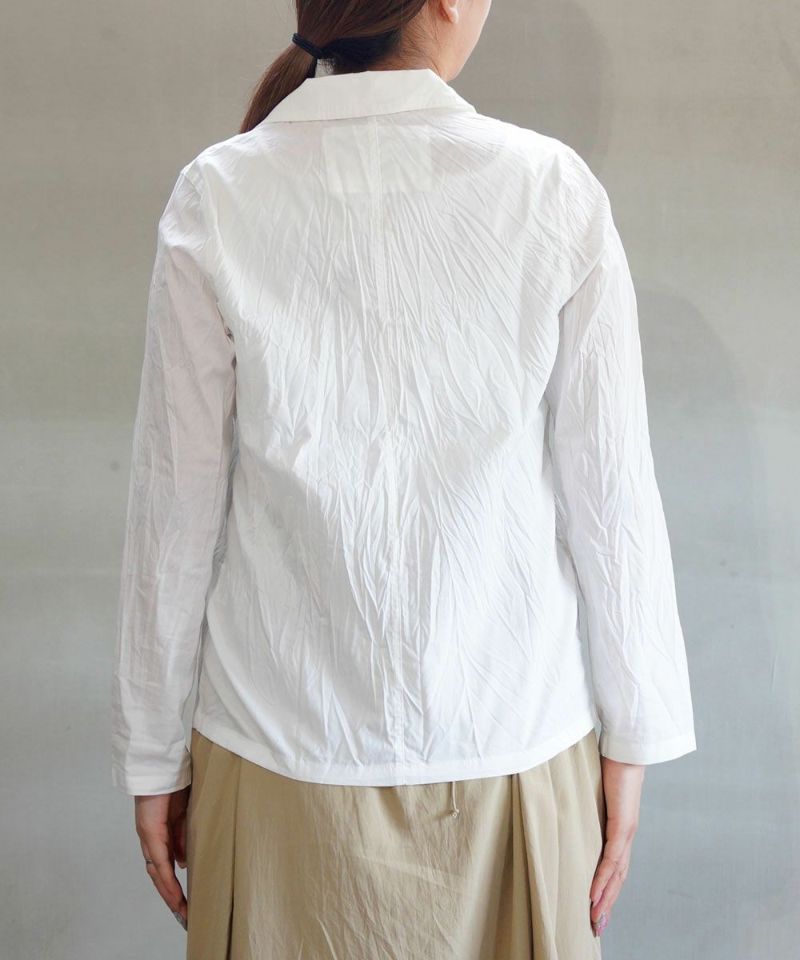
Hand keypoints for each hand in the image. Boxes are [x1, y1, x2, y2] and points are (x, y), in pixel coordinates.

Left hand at [135, 785, 190, 929]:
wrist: (162, 762)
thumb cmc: (175, 780)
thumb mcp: (186, 812)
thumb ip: (184, 836)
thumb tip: (184, 862)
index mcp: (161, 833)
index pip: (165, 865)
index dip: (174, 884)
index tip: (186, 902)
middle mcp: (151, 839)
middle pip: (159, 876)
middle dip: (172, 897)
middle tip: (185, 915)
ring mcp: (149, 837)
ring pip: (157, 874)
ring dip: (169, 894)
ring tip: (182, 911)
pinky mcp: (150, 832)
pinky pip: (159, 862)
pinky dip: (167, 880)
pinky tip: (175, 894)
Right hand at [589, 756, 643, 936]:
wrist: (626, 745)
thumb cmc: (608, 760)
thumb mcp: (591, 787)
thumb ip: (582, 798)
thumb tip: (564, 799)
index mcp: (619, 826)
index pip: (614, 865)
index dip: (606, 887)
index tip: (595, 906)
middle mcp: (625, 833)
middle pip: (617, 877)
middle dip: (606, 903)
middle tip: (594, 925)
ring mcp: (626, 831)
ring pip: (616, 874)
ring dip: (604, 899)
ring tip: (593, 919)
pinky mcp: (623, 824)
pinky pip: (611, 858)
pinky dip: (602, 879)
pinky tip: (593, 895)